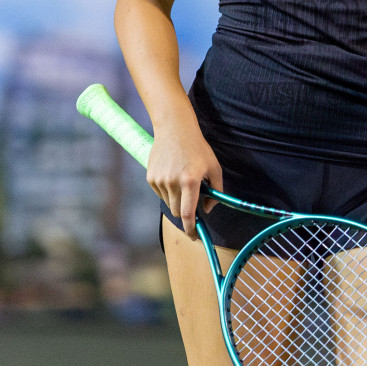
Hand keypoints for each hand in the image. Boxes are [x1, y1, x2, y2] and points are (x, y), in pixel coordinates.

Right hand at [145, 120, 222, 238]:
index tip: (194, 236)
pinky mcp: (150, 177)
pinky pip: (161, 193)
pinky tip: (173, 174)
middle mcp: (172, 183)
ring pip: (169, 203)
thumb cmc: (198, 148)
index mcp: (190, 181)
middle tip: (193, 201)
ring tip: (183, 180)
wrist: (174, 129)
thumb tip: (208, 209)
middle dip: (186, 212)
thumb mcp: (214, 167)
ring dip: (177, 200)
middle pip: (177, 212)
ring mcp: (159, 180)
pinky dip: (168, 191)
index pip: (188, 214)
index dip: (191, 229)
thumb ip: (216, 191)